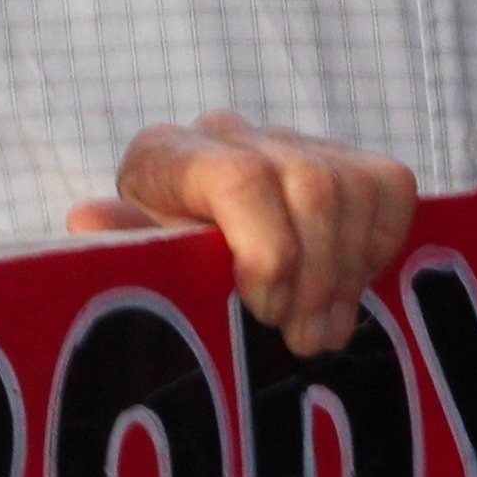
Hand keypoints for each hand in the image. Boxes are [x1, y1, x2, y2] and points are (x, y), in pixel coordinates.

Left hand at [72, 112, 416, 358]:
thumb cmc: (159, 276)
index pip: (239, 178)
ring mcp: (291, 141)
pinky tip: (348, 288)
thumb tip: (88, 220)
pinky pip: (389, 186)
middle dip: (316, 276)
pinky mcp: (343, 157)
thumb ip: (122, 251)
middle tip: (302, 342)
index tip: (265, 311)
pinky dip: (380, 245)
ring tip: (322, 330)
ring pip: (353, 187)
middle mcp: (230, 134)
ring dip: (348, 272)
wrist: (195, 261)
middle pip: (310, 186)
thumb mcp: (134, 274)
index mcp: (168, 155)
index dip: (267, 250)